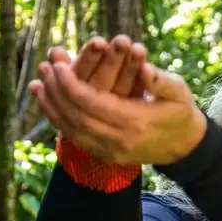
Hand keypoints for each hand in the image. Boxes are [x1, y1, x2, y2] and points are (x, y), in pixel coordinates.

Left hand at [30, 44, 207, 165]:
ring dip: (51, 107)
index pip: (92, 103)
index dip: (71, 84)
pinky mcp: (105, 156)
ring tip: (38, 84)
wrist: (184, 146)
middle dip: (56, 92)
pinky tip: (47, 104)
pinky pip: (75, 139)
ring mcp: (110, 152)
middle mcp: (119, 140)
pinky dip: (58, 121)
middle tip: (45, 68)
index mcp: (135, 122)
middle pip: (76, 116)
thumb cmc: (180, 112)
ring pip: (71, 130)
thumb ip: (160, 80)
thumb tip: (144, 67)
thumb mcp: (179, 92)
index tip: (58, 65)